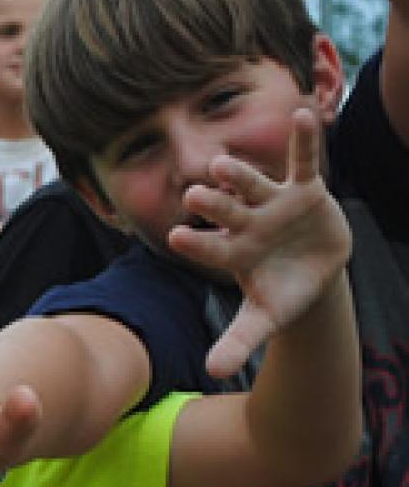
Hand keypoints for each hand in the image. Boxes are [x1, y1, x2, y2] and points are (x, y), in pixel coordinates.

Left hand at [167, 108, 350, 377]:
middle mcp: (247, 224)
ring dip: (240, 174)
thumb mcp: (264, 319)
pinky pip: (304, 161)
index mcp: (233, 253)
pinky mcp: (304, 190)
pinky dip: (305, 140)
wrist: (311, 271)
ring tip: (224, 164)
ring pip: (253, 184)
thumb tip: (213, 372)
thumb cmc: (280, 292)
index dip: (196, 241)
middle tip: (194, 195)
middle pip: (226, 211)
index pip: (210, 247)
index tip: (175, 236)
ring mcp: (273, 204)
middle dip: (213, 204)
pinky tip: (303, 115)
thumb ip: (239, 341)